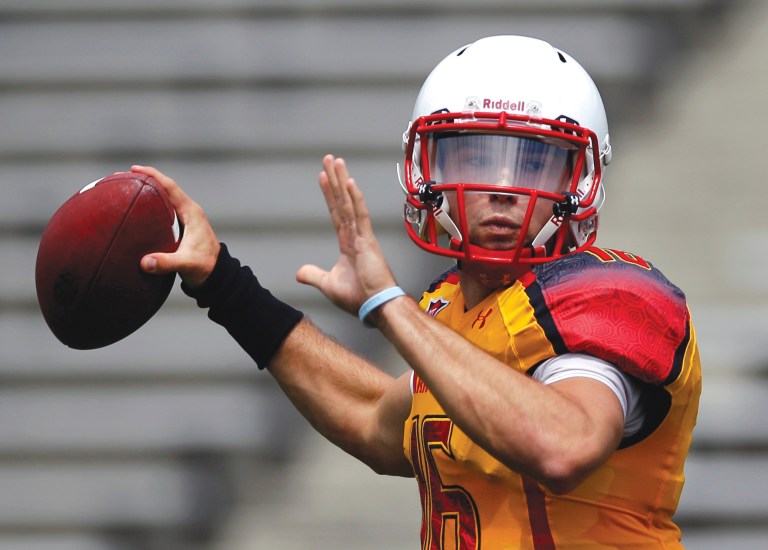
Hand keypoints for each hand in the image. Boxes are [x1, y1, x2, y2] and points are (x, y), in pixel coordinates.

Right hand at [132, 165, 220, 288]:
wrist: (216, 275)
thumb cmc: (205, 267)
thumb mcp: (186, 264)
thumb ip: (167, 263)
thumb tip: (145, 262)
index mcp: (191, 213)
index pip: (171, 187)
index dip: (153, 175)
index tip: (135, 169)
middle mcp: (189, 211)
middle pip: (166, 188)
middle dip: (146, 179)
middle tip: (124, 176)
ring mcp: (185, 218)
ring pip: (165, 198)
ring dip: (149, 190)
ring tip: (128, 187)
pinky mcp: (182, 226)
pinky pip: (164, 209)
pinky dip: (151, 204)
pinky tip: (138, 208)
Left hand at [296, 155, 396, 314]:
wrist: (376, 306)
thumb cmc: (359, 298)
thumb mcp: (328, 285)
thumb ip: (313, 275)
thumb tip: (298, 272)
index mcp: (348, 243)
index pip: (336, 213)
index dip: (329, 195)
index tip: (324, 177)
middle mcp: (356, 235)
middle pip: (342, 201)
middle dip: (335, 179)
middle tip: (330, 159)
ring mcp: (363, 236)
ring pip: (350, 203)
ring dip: (342, 181)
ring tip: (336, 162)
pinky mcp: (368, 241)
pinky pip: (360, 216)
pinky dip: (355, 198)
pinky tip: (349, 182)